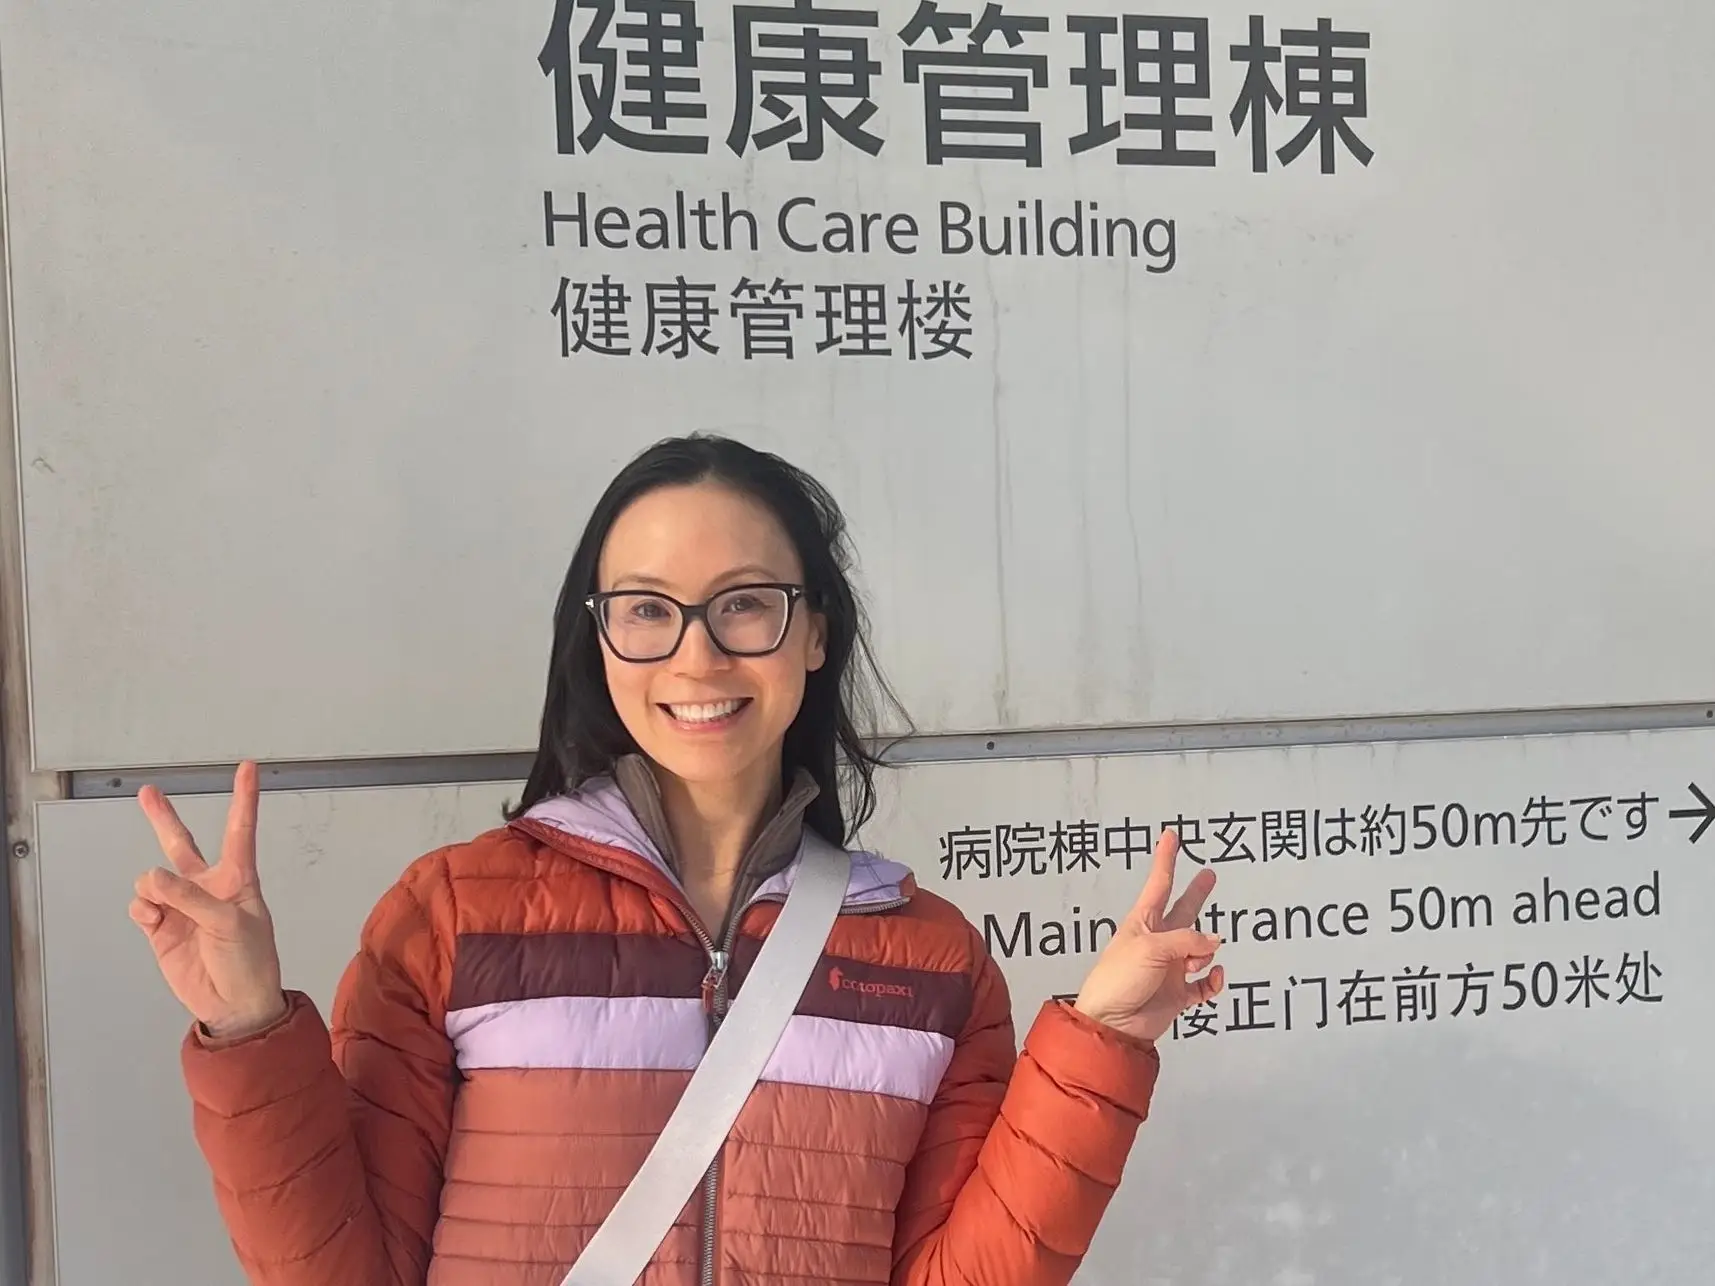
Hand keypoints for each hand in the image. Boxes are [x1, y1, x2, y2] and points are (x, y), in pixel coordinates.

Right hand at [129, 761, 286, 1039]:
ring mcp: (182, 906)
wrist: (234, 1004)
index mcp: (238, 878)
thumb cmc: (249, 960)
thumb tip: (150, 876)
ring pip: (153, 878)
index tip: (248, 766)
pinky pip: (142, 905)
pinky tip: (153, 919)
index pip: (240, 830)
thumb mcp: (230, 923)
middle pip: (181, 844)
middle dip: (163, 818)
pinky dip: (143, 909)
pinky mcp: (161, 927)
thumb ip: (191, 897)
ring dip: (153, 887)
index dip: (244, 798)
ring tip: (165, 908)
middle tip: (147, 792)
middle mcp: (207, 886)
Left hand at [1073, 829, 1223, 1044]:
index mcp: (1143, 922)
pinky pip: (1204, 983)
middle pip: (1184, 910)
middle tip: (1209, 875)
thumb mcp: (1151, 948)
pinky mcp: (1177, 993)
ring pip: (1200, 949)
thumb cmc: (1117, 981)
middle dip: (1197, 893)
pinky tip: (1212, 977)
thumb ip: (1187, 940)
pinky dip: (1213, 981)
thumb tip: (1214, 942)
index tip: (1170, 837)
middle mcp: (1158, 941)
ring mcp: (1169, 967)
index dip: (1166, 859)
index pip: (1159, 883)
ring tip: (1196, 961)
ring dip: (1206, 952)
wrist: (1113, 1024)